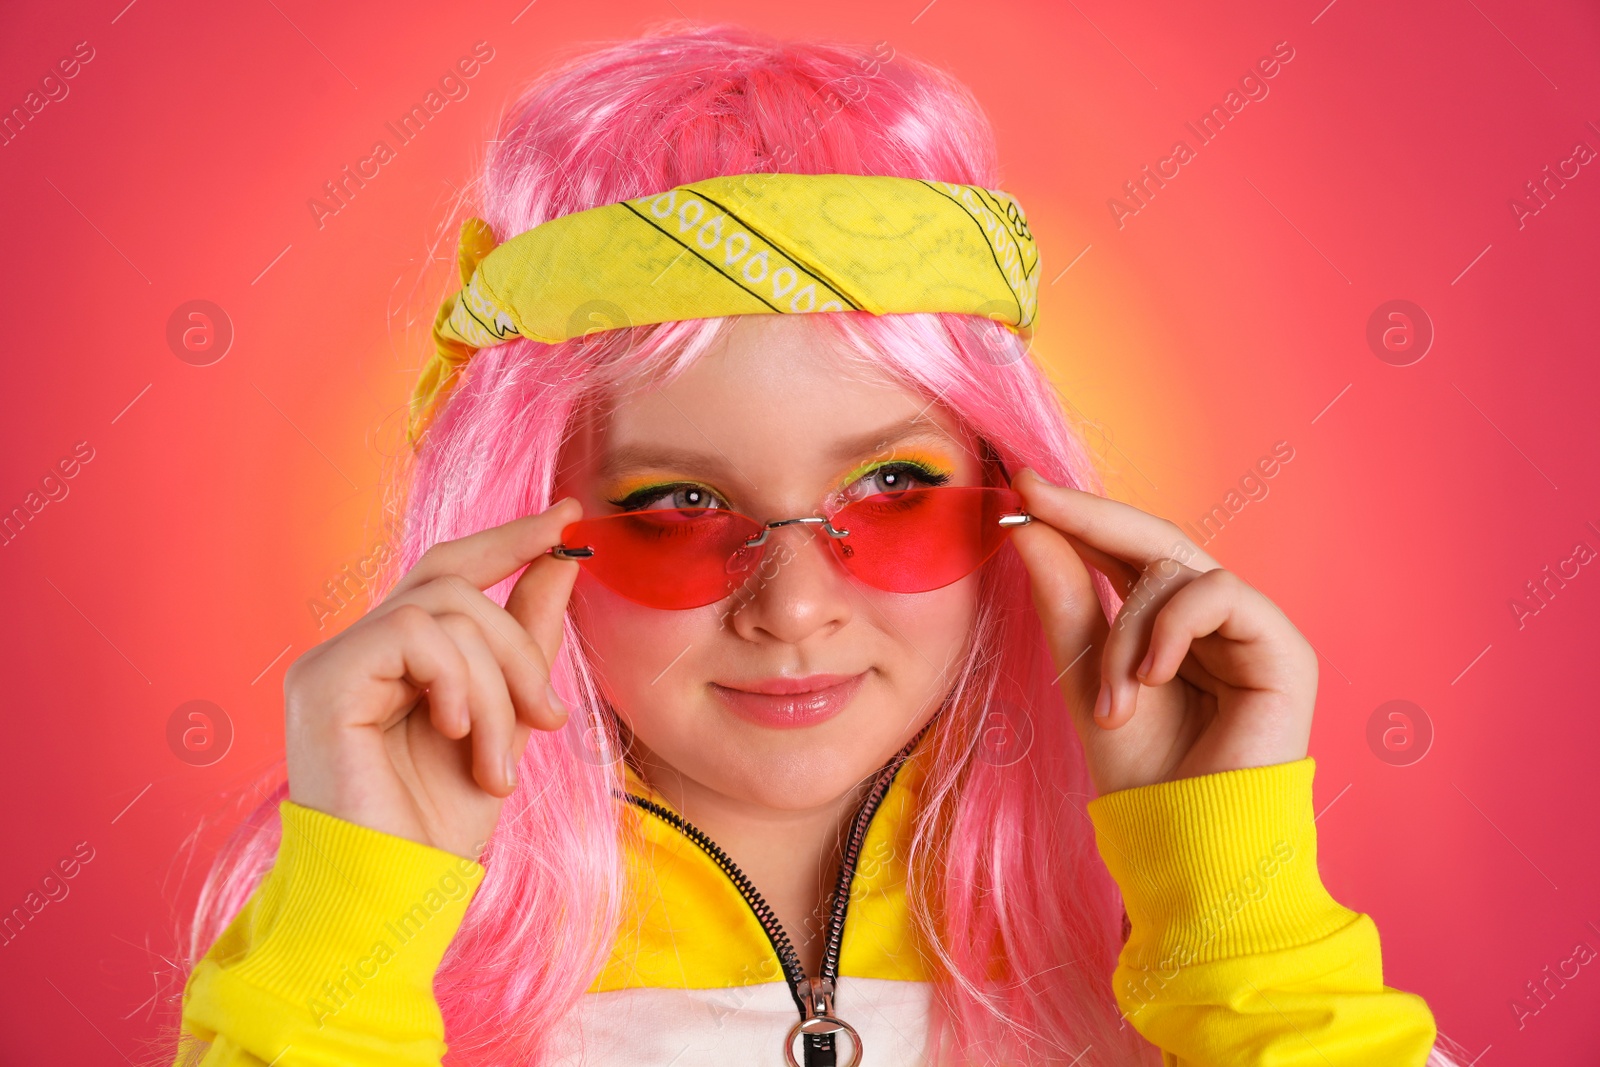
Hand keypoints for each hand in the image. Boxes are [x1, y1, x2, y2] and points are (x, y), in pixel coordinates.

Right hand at [283, 497, 581, 859]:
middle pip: (457, 585)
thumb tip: (560, 562)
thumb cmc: (440, 825)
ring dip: (497, 688)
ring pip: (446, 612)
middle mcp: (357, 652)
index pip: (451, 571)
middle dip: (520, 644)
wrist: (399, 894)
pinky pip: (411, 633)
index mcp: (395, 662)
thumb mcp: (507, 720)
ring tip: (497, 765)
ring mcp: (333, 663)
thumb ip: (525, 642)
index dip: (510, 539)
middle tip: (548, 720)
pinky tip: (456, 736)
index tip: (570, 518)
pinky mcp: (323, 681)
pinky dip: (455, 682)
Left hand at [1007, 468, 1315, 795]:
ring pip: (1173, 574)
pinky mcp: (1284, 648)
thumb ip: (1065, 600)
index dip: (1076, 515)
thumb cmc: (1139, 771)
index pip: (1122, 550)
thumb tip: (1028, 526)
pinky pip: (1218, 594)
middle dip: (1088, 517)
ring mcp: (1250, 630)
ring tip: (1113, 703)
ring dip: (1126, 635)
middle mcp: (1211, 619)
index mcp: (1166, 623)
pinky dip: (1171, 630)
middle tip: (1033, 498)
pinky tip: (1153, 679)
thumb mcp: (1084, 673)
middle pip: (1152, 539)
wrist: (1184, 842)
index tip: (1020, 487)